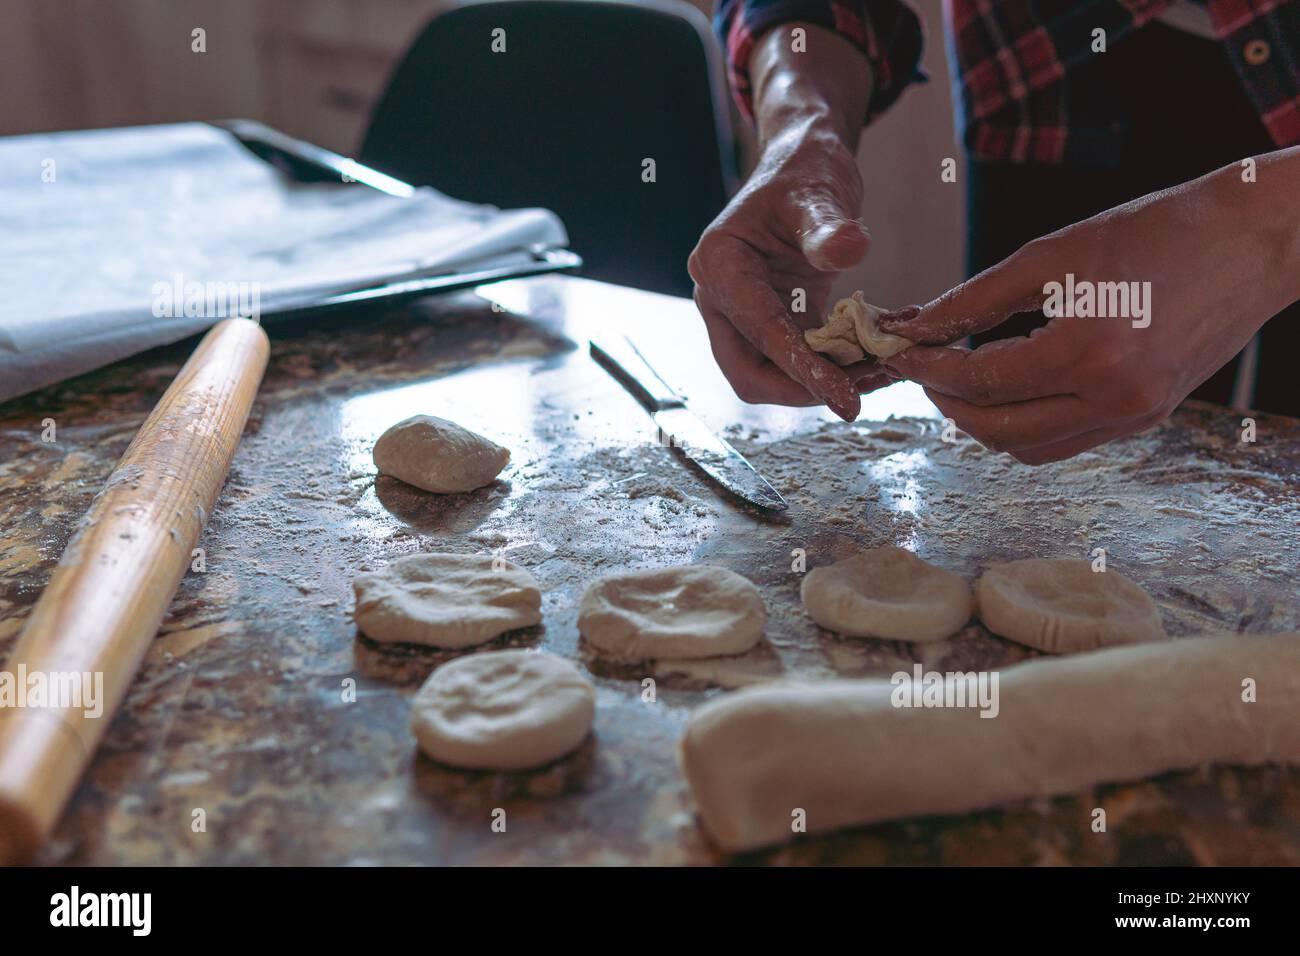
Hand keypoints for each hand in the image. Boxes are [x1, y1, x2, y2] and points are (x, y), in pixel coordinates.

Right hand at [689, 25, 883, 420]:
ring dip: (827, 381)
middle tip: (867, 390)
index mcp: (720, 265)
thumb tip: (850, 249)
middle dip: (807, 389)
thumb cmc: (805, 171)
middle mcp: (721, 297)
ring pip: (775, 373)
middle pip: (750, 373)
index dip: (802, 370)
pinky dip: (837, 364)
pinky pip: (799, 358)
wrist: (803, 163)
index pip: (759, 332)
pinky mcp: (772, 320)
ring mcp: (743, 313)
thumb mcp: (818, 192)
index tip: (846, 400)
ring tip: (884, 370)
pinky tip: (880, 353)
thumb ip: (828, 225)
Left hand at [881, 150, 1299, 462]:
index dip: (928, 367)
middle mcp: (1116, 399)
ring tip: (959, 376)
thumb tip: (915, 325)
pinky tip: (1009, 384)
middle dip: (947, 399)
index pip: (982, 382)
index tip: (896, 348)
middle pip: (997, 429)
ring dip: (982, 420)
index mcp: (1091, 352)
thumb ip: (976, 298)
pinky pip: (1064, 442)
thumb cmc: (1156, 231)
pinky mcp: (1146, 420)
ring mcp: (1135, 417)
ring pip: (1027, 448)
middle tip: (922, 363)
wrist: (1254, 240)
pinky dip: (1024, 422)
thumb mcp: (1054, 254)